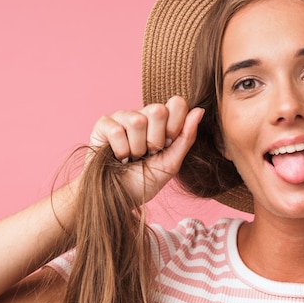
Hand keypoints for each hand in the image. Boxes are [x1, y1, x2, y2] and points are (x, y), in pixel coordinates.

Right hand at [88, 96, 203, 201]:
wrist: (120, 198)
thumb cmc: (145, 181)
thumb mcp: (172, 162)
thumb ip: (186, 136)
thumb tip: (199, 110)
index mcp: (163, 121)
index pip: (177, 104)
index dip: (174, 127)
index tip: (167, 145)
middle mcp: (143, 114)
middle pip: (158, 110)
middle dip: (155, 140)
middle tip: (148, 153)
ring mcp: (122, 117)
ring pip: (137, 121)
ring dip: (136, 148)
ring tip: (132, 157)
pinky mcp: (104, 124)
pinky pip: (117, 131)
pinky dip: (120, 151)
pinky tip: (118, 157)